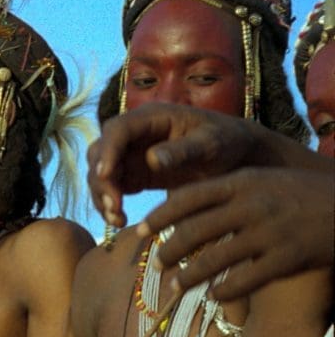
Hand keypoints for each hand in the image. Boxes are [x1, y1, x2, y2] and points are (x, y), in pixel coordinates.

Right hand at [88, 103, 259, 226]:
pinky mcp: (133, 174)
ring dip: (102, 195)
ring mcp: (130, 154)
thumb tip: (152, 159)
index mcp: (151, 117)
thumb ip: (183, 150)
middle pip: (100, 152)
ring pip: (99, 172)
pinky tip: (119, 219)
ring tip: (116, 218)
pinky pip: (111, 188)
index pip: (117, 130)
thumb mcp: (211, 144)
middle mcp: (134, 133)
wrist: (236, 155)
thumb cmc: (227, 142)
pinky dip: (109, 204)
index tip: (106, 176)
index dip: (108, 152)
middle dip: (101, 179)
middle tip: (114, 205)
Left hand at [137, 167, 333, 300]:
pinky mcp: (287, 259)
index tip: (140, 230)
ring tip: (174, 287)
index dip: (159, 216)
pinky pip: (245, 281)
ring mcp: (270, 233)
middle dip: (168, 251)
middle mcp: (252, 205)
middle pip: (194, 231)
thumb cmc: (300, 194)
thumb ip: (227, 192)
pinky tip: (212, 296)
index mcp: (242, 182)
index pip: (188, 198)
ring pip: (214, 260)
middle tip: (156, 264)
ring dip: (188, 277)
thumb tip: (183, 209)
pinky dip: (223, 291)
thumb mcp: (263, 181)